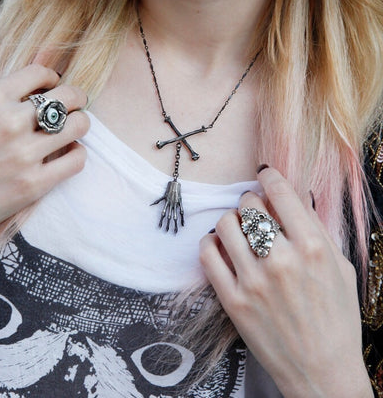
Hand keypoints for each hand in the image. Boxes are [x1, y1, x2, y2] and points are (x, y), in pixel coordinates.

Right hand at [0, 64, 88, 234]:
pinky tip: (68, 154)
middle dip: (76, 98)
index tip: (53, 86)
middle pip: (68, 96)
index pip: (40, 72)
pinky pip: (77, 159)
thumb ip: (1, 98)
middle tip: (74, 106)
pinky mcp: (33, 184)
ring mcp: (23, 154)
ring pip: (79, 125)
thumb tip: (37, 82)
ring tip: (72, 130)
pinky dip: (78, 153)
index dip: (52, 78)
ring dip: (80, 124)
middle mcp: (10, 122)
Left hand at [200, 166, 372, 397]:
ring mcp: (254, 282)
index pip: (280, 193)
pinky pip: (208, 255)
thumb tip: (294, 196)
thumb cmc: (337, 319)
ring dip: (230, 219)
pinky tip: (220, 245)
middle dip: (251, 200)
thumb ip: (317, 229)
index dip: (269, 177)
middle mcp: (282, 261)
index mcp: (313, 249)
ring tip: (238, 228)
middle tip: (254, 210)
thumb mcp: (340, 268)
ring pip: (225, 224)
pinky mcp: (233, 301)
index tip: (265, 175)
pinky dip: (210, 242)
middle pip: (249, 205)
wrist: (322, 372)